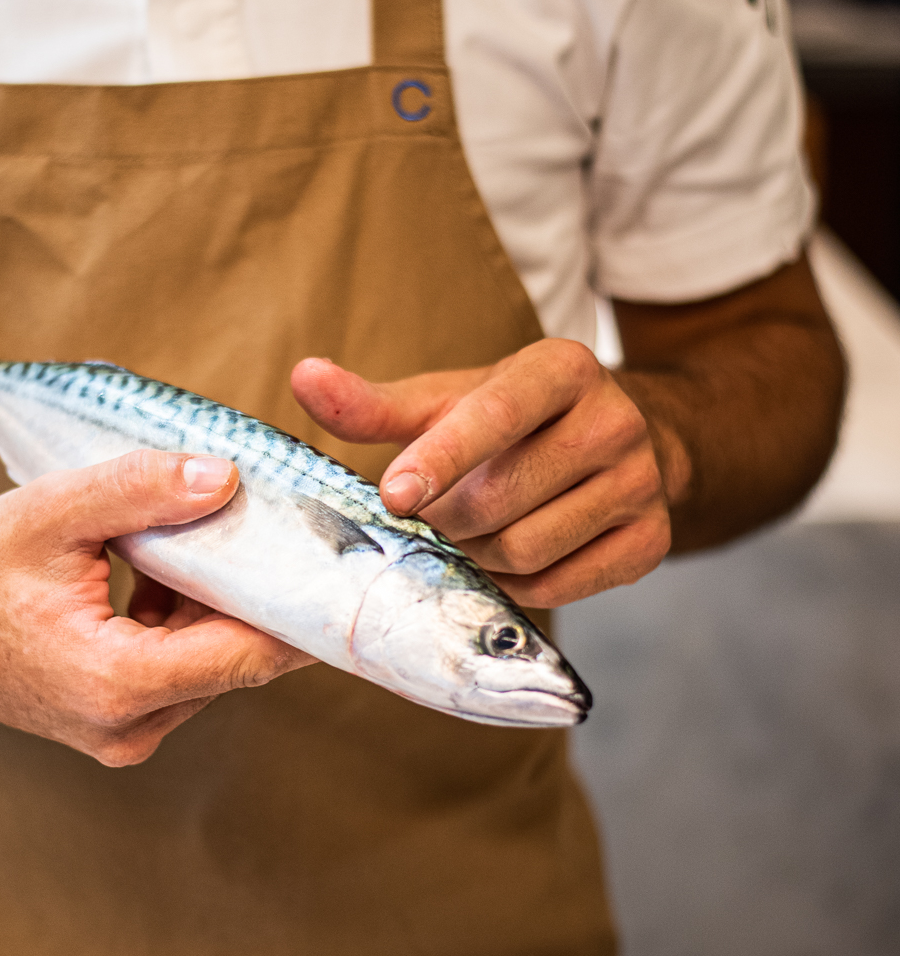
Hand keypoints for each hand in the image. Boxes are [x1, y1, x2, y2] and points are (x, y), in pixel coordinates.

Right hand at [0, 449, 312, 764]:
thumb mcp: (52, 512)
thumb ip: (140, 490)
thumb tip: (226, 477)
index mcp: (116, 683)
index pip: (245, 654)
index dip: (299, 609)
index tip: (342, 566)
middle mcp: (129, 727)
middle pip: (236, 659)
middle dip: (263, 594)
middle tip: (290, 528)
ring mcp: (126, 734)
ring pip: (214, 665)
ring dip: (222, 605)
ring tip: (222, 537)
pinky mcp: (121, 725)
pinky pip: (184, 671)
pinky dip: (190, 622)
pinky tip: (170, 571)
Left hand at [291, 341, 674, 606]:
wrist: (616, 442)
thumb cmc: (510, 422)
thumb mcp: (447, 401)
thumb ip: (375, 403)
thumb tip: (303, 377)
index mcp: (562, 369)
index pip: (496, 415)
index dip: (441, 458)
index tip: (393, 495)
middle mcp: (615, 420)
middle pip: (501, 500)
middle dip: (449, 522)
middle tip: (432, 519)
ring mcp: (641, 483)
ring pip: (527, 550)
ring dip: (478, 557)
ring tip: (471, 535)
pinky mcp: (652, 541)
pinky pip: (559, 586)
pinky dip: (516, 586)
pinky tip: (505, 560)